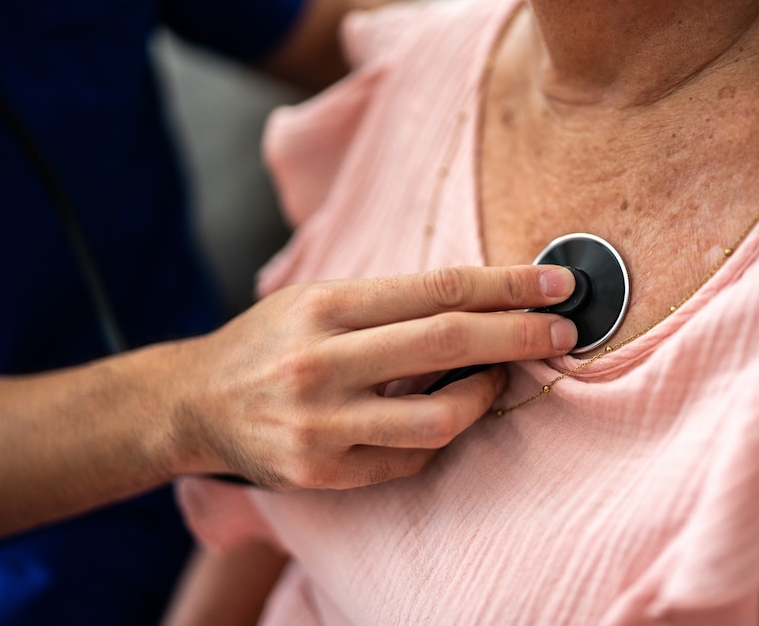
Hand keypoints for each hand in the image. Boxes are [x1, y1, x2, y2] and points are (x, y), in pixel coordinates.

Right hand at [166, 265, 577, 489]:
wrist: (194, 403)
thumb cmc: (268, 342)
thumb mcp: (315, 298)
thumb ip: (388, 302)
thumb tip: (481, 300)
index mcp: (324, 306)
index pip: (437, 290)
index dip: (506, 286)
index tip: (556, 285)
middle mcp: (321, 363)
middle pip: (447, 344)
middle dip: (519, 335)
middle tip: (564, 331)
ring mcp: (321, 424)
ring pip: (438, 417)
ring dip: (485, 396)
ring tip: (497, 379)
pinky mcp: (322, 472)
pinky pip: (409, 458)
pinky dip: (440, 436)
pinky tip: (443, 415)